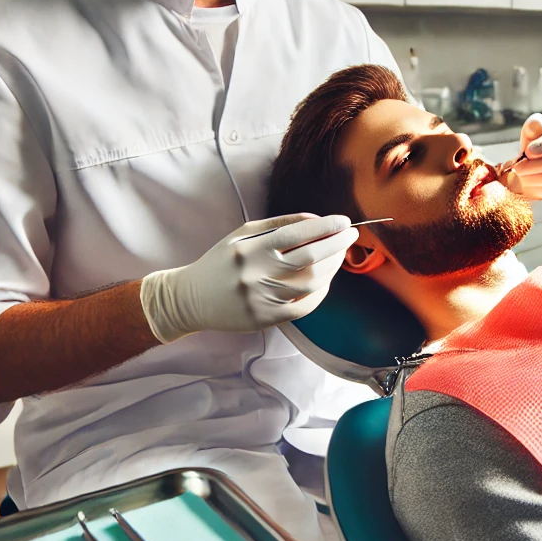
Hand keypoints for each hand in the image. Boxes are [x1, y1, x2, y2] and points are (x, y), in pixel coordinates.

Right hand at [138, 214, 359, 342]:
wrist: (191, 299)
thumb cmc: (221, 261)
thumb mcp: (242, 235)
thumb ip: (279, 224)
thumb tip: (317, 221)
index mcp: (250, 248)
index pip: (297, 234)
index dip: (325, 227)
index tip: (343, 221)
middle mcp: (256, 274)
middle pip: (310, 259)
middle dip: (337, 245)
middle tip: (351, 235)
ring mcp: (261, 299)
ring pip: (311, 284)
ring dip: (332, 267)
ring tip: (340, 254)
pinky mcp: (264, 319)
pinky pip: (303, 307)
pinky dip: (320, 292)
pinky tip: (326, 279)